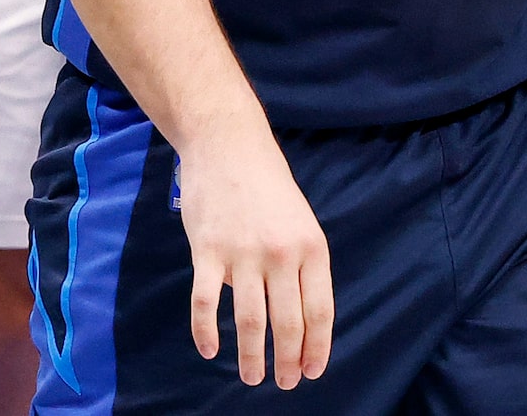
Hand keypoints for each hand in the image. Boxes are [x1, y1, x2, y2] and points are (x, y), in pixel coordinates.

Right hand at [177, 117, 332, 389]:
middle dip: (288, 360)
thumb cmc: (267, 184)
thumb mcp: (301, 220)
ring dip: (252, 357)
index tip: (312, 371)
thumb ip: (303, 264)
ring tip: (252, 377)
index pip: (320, 310)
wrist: (229, 143)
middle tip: (284, 382)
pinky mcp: (208, 251)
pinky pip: (207, 303)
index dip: (316, 347)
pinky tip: (209, 349)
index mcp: (311, 245)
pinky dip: (206, 332)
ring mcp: (243, 252)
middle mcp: (281, 252)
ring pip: (251, 320)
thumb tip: (305, 319)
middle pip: (288, 322)